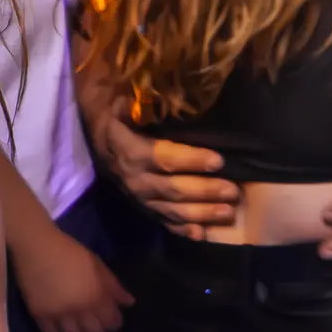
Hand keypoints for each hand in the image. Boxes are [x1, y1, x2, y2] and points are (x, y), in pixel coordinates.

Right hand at [12, 221, 133, 331]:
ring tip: (75, 330)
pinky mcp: (40, 315)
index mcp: (96, 295)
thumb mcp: (97, 264)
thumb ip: (113, 285)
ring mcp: (59, 314)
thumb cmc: (69, 252)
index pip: (112, 322)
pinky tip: (58, 329)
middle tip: (93, 327)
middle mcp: (80, 309)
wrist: (36, 247)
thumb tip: (129, 303)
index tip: (110, 321)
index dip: (113, 324)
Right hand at [92, 107, 238, 235]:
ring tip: (228, 212)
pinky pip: (164, 222)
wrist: (98, 141)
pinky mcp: (144, 207)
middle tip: (233, 191)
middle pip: (174, 189)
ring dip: (202, 213)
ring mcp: (140, 198)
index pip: (164, 158)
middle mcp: (136, 180)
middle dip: (206, 191)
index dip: (191, 160)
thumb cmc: (117, 117)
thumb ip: (134, 104)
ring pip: (173, 210)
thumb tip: (143, 97)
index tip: (218, 160)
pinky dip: (182, 230)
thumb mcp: (120, 104)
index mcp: (131, 152)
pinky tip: (201, 234)